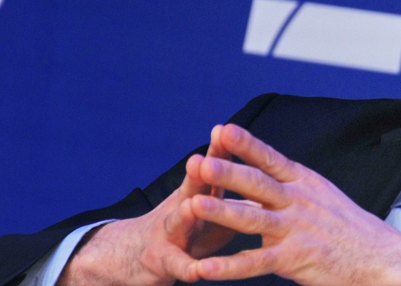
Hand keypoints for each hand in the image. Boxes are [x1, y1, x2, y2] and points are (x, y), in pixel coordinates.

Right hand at [58, 125, 237, 285]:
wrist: (131, 254)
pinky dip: (187, 268)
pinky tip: (197, 271)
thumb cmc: (183, 228)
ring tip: (190, 208)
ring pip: (177, 223)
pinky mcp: (162, 262)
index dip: (217, 151)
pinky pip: (178, 266)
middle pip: (191, 189)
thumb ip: (234, 195)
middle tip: (201, 160)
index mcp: (196, 193)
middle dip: (197, 175)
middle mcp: (181, 208)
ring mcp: (169, 234)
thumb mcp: (207, 207)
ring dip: (184, 216)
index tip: (225, 130)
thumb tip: (269, 182)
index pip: (208, 168)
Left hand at [187, 124, 400, 285]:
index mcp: (304, 182)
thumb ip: (289, 189)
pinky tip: (205, 269)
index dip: (245, 143)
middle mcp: (298, 201)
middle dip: (226, 172)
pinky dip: (229, 267)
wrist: (382, 257)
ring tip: (193, 204)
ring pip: (253, 219)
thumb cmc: (349, 228)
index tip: (222, 129)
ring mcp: (296, 230)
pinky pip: (256, 263)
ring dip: (221, 211)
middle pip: (257, 183)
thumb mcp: (322, 196)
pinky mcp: (295, 259)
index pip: (270, 158)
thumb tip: (259, 180)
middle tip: (199, 160)